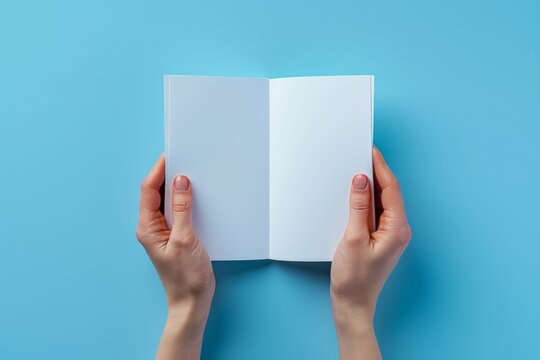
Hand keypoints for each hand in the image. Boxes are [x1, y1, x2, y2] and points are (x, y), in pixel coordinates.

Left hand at [136, 155, 214, 359]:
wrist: (192, 303)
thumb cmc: (186, 277)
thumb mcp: (186, 240)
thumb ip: (183, 209)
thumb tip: (181, 181)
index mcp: (148, 227)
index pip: (149, 190)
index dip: (158, 170)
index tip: (171, 154)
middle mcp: (152, 227)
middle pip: (155, 192)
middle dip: (168, 174)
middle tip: (184, 159)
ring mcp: (163, 231)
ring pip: (166, 201)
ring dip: (177, 187)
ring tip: (192, 173)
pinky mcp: (175, 235)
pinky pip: (177, 211)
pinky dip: (185, 200)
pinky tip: (196, 195)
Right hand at [331, 147, 411, 359]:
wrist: (352, 304)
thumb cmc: (353, 278)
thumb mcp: (352, 238)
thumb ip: (358, 207)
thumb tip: (360, 179)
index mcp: (397, 229)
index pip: (391, 189)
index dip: (381, 167)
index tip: (370, 151)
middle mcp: (399, 230)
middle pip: (390, 193)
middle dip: (377, 173)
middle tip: (361, 155)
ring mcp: (391, 235)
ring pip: (383, 202)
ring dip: (371, 186)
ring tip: (356, 170)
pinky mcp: (381, 239)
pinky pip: (377, 212)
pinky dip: (367, 200)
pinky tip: (356, 195)